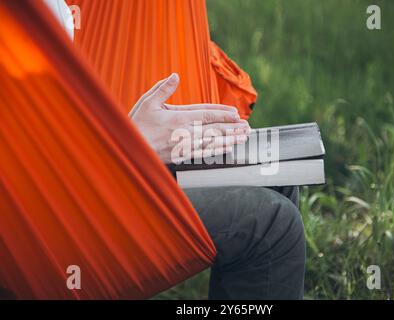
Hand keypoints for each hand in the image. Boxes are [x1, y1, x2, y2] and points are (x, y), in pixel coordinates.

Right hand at [130, 73, 250, 163]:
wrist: (131, 149)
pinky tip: (227, 148)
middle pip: (214, 129)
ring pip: (213, 142)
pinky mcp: (183, 155)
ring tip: (243, 137)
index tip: (236, 114)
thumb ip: (163, 89)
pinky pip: (205, 153)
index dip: (222, 114)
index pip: (206, 114)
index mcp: (179, 118)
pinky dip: (218, 150)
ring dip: (230, 139)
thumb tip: (175, 75)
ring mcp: (185, 146)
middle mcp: (185, 133)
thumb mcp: (147, 102)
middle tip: (247, 127)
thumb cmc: (137, 125)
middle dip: (232, 127)